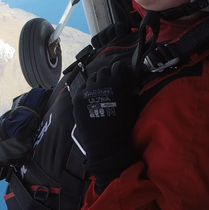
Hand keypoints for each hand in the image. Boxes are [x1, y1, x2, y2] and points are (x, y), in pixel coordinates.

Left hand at [71, 60, 137, 192]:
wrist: (105, 143)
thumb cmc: (123, 125)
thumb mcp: (131, 104)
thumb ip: (128, 89)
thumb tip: (126, 79)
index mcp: (117, 83)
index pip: (118, 66)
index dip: (120, 70)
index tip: (121, 73)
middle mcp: (101, 83)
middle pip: (104, 70)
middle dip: (108, 74)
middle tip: (110, 82)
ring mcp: (87, 90)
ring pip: (92, 78)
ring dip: (97, 81)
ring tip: (100, 89)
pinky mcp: (77, 97)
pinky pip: (82, 88)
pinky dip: (87, 90)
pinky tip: (91, 97)